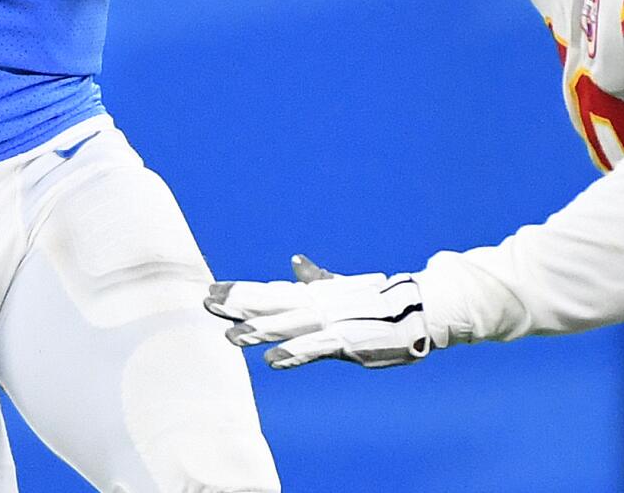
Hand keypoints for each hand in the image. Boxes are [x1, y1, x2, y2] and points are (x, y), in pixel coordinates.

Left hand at [205, 254, 431, 369]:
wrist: (419, 310)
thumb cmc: (378, 302)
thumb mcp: (343, 288)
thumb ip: (317, 278)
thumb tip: (294, 261)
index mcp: (313, 294)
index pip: (267, 291)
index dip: (238, 291)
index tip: (210, 289)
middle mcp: (316, 305)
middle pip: (269, 304)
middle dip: (237, 305)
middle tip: (204, 303)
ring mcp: (330, 323)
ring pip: (287, 326)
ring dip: (259, 332)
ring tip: (229, 338)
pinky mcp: (346, 343)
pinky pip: (315, 349)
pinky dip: (294, 354)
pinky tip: (272, 362)